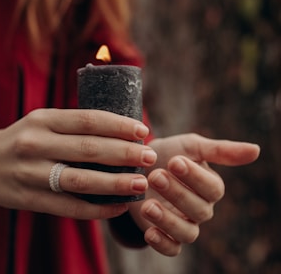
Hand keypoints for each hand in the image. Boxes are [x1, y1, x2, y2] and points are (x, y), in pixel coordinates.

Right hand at [0, 109, 156, 219]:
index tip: (142, 131)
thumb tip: (122, 132)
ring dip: (115, 183)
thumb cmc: (25, 138)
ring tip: (141, 183)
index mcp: (43, 119)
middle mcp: (36, 144)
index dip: (118, 125)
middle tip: (149, 156)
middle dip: (124, 153)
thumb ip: (75, 126)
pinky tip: (119, 206)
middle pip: (88, 149)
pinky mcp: (30, 199)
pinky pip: (69, 207)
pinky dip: (98, 209)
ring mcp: (31, 173)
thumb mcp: (44, 121)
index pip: (87, 120)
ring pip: (81, 180)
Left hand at [128, 133, 259, 255]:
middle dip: (177, 193)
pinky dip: (162, 244)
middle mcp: (201, 208)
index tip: (174, 161)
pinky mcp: (166, 235)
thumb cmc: (169, 153)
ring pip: (188, 233)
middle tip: (156, 176)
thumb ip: (220, 150)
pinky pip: (172, 249)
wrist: (140, 164)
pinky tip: (150, 233)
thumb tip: (256, 150)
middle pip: (199, 210)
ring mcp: (184, 223)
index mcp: (210, 187)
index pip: (213, 189)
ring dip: (168, 220)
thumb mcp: (191, 146)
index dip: (195, 177)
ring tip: (148, 205)